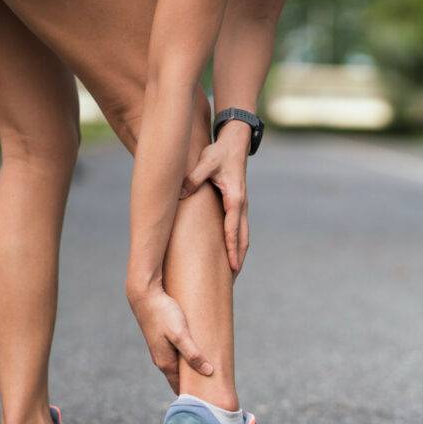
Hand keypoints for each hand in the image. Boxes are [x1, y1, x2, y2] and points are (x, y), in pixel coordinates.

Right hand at [126, 284, 212, 392]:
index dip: (194, 394)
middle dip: (196, 384)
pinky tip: (201, 355)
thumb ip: (193, 354)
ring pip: (181, 366)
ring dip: (193, 370)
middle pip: (181, 379)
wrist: (145, 296)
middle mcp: (163, 360)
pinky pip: (179, 355)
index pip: (181, 387)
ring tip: (212, 374)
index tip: (209, 400)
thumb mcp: (180, 334)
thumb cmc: (163, 314)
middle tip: (215, 388)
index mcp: (166, 363)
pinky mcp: (164, 340)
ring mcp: (162, 350)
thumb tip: (208, 372)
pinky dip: (190, 359)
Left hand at [182, 121, 250, 272]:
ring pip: (243, 237)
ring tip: (232, 274)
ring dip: (238, 255)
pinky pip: (239, 231)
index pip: (233, 229)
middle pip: (242, 239)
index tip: (232, 267)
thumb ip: (193, 178)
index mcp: (235, 199)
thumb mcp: (205, 163)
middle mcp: (241, 206)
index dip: (232, 249)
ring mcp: (241, 208)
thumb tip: (179, 194)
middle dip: (238, 259)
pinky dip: (236, 245)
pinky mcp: (237, 207)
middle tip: (232, 280)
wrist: (235, 143)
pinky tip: (229, 255)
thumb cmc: (220, 153)